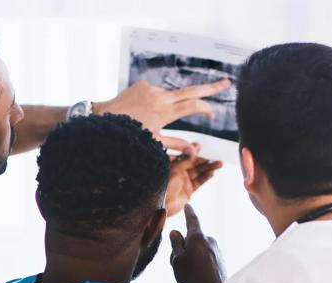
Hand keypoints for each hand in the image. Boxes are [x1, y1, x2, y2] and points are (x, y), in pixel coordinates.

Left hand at [94, 79, 231, 153]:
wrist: (103, 118)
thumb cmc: (129, 135)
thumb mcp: (153, 143)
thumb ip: (176, 144)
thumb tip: (195, 151)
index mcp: (164, 112)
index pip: (192, 105)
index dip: (206, 108)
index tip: (212, 114)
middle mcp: (160, 97)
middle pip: (191, 90)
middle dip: (211, 87)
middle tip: (227, 83)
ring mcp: (151, 88)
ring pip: (171, 95)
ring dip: (172, 105)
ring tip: (152, 119)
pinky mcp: (143, 84)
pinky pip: (157, 92)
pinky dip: (158, 101)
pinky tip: (144, 112)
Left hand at [165, 146, 222, 217]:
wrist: (161, 206)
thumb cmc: (162, 186)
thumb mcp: (175, 169)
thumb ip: (186, 160)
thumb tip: (195, 148)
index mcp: (172, 165)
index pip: (185, 155)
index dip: (194, 151)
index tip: (202, 147)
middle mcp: (178, 172)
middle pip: (194, 163)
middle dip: (205, 160)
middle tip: (215, 156)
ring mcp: (184, 181)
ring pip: (198, 172)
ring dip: (208, 168)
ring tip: (219, 164)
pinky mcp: (188, 190)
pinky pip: (199, 182)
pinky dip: (205, 177)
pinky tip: (212, 173)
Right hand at [170, 205, 225, 282]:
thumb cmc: (192, 276)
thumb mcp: (177, 259)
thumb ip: (176, 244)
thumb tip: (176, 232)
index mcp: (198, 237)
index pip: (192, 220)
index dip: (189, 213)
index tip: (188, 206)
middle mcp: (210, 240)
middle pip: (193, 240)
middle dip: (184, 248)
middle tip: (177, 263)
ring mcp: (217, 251)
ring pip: (199, 250)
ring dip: (192, 258)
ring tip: (188, 274)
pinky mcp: (221, 261)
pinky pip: (206, 259)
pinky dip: (200, 264)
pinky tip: (199, 278)